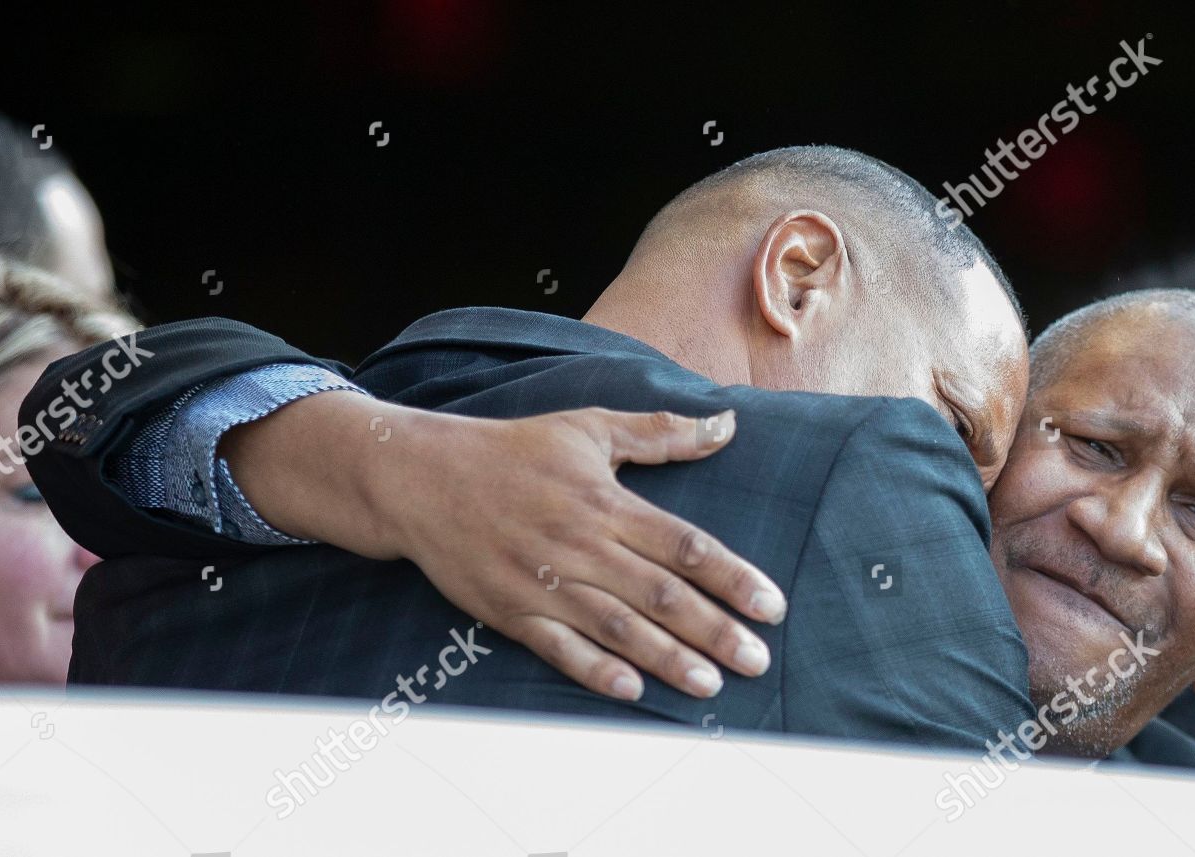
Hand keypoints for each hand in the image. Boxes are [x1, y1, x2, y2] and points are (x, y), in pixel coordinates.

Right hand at [221, 393, 786, 701]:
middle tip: (758, 660)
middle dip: (715, 630)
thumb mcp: (589, 427)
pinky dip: (595, 670)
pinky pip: (558, 647)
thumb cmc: (514, 450)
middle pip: (661, 596)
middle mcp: (581, 546)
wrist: (422, 478)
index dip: (732, 578)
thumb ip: (661, 433)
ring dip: (668, 660)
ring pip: (617, 629)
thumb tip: (727, 426)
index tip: (771, 606)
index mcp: (606, 502)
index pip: (684, 546)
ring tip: (712, 685)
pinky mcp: (510, 610)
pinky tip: (632, 692)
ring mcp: (544, 582)